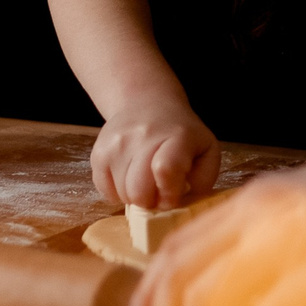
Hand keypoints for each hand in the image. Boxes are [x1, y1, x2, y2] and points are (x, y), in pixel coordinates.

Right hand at [89, 98, 218, 208]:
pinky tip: (129, 175)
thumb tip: (179, 200)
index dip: (169, 193)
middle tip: (158, 190)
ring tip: (145, 179)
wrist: (147, 104)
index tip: (173, 195)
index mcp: (177, 136)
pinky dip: (118, 192)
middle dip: (151, 201)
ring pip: (122, 194)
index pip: (165, 170)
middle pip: (138, 190)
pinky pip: (105, 191)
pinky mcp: (99, 152)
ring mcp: (117, 143)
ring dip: (135, 196)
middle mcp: (143, 136)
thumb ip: (202, 181)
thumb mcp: (207, 152)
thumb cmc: (181, 135)